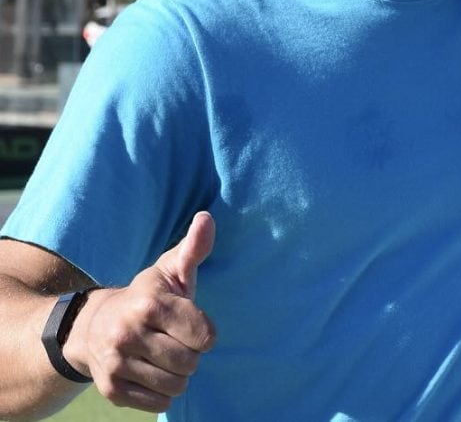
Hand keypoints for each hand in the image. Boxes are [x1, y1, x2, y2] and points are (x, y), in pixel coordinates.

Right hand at [64, 212, 217, 412]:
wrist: (93, 326)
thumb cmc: (148, 298)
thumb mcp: (171, 271)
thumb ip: (194, 248)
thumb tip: (207, 218)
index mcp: (149, 304)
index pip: (204, 336)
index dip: (204, 333)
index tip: (191, 324)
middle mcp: (127, 334)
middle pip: (190, 363)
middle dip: (190, 354)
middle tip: (175, 341)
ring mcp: (116, 364)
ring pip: (176, 386)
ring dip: (177, 375)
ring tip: (163, 356)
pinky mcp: (111, 389)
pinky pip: (158, 404)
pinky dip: (161, 393)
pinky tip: (151, 373)